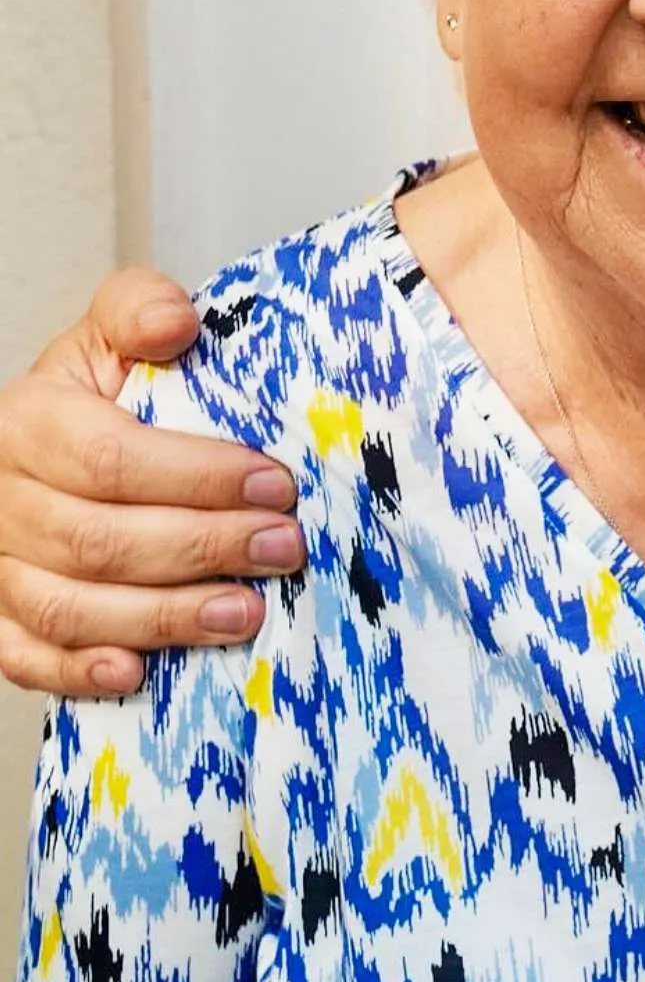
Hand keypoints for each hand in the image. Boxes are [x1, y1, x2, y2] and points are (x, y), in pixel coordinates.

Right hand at [0, 271, 304, 696]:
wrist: (37, 440)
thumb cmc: (90, 389)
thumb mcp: (109, 330)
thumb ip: (138, 308)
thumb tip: (174, 324)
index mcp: (29, 420)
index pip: (112, 458)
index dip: (198, 478)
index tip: (276, 485)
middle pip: (98, 539)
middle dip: (203, 547)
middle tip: (282, 548)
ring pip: (67, 606)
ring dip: (163, 617)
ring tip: (246, 612)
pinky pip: (23, 656)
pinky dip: (78, 672)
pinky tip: (140, 673)